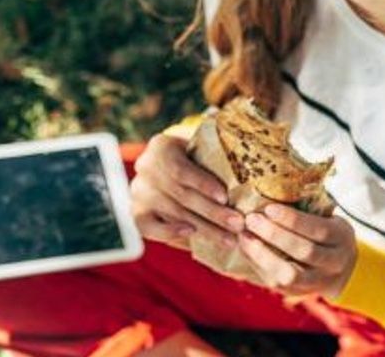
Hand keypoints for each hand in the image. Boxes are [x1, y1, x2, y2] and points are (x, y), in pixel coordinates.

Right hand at [129, 133, 244, 248]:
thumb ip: (216, 149)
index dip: (203, 184)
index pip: (181, 170)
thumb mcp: (199, 146)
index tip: (225, 196)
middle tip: (238, 224)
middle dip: (213, 212)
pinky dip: (170, 232)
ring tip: (230, 239)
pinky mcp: (136, 213)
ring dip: (205, 229)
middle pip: (181, 195)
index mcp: (160, 147)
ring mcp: (138, 193)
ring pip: (175, 214)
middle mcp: (145, 169)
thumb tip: (247, 151)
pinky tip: (192, 235)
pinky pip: (151, 228)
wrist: (164, 169)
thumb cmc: (192, 157)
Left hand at [237, 202, 356, 298]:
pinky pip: (276, 283)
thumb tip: (274, 182)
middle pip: (304, 251)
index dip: (293, 219)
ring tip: (244, 235)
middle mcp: (334, 263)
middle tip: (251, 219)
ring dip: (262, 254)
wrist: (340, 269)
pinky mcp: (299, 293)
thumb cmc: (326, 231)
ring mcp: (318, 282)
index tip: (269, 207)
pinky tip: (246, 247)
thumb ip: (308, 205)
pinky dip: (258, 264)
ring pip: (289, 274)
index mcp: (342, 237)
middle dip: (274, 234)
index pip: (318, 229)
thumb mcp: (327, 216)